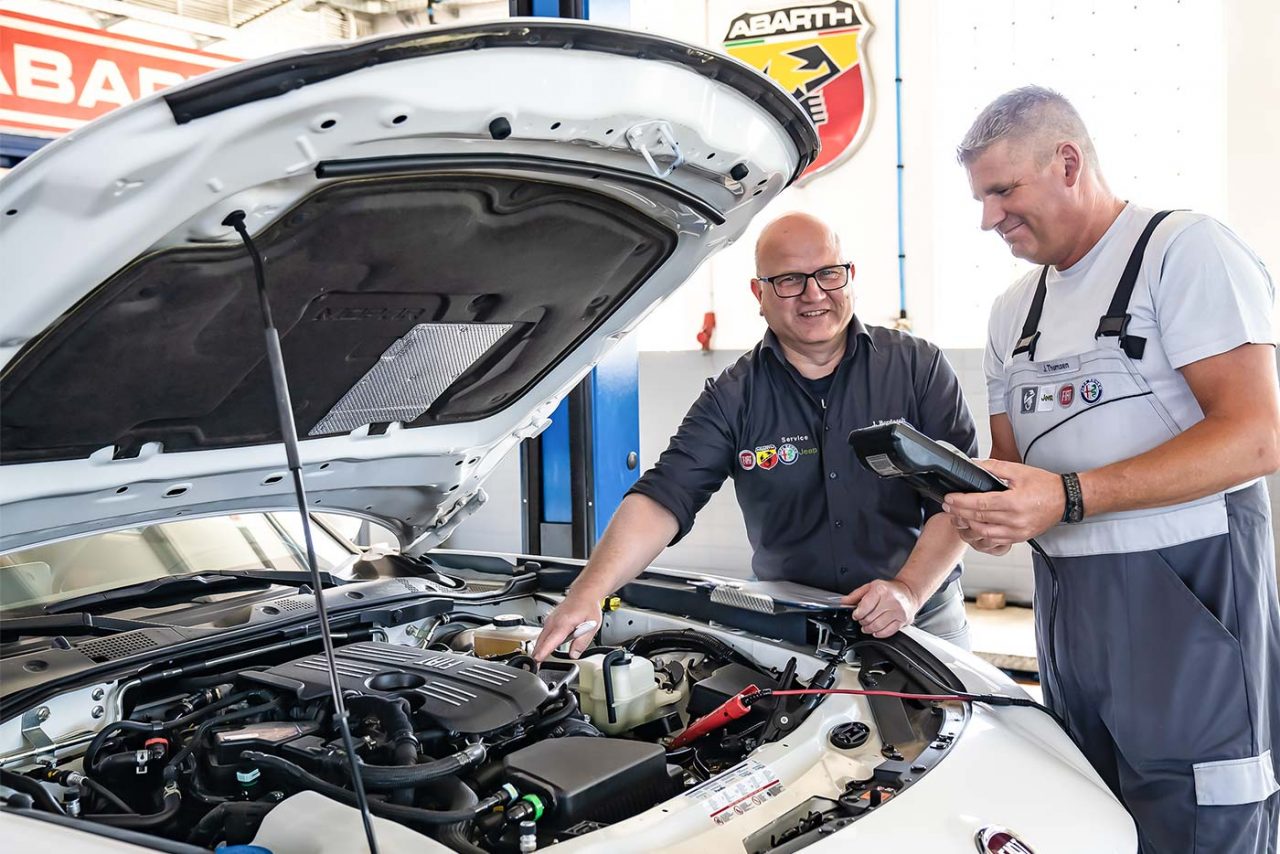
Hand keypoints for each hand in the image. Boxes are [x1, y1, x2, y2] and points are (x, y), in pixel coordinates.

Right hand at [532, 590, 603, 661]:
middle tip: (535, 667)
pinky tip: (543, 649)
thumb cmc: (588, 607)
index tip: (537, 661)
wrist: (584, 593)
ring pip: (540, 638)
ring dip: (538, 649)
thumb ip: (582, 642)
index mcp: (564, 623)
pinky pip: (543, 634)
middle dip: (537, 654)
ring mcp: (550, 620)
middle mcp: (554, 621)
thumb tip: (574, 654)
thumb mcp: (592, 626)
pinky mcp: (549, 620)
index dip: (543, 652)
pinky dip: (541, 643)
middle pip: (541, 641)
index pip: (550, 641)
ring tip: (538, 661)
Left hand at [842, 579, 919, 638]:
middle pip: (870, 618)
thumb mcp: (870, 587)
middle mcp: (891, 600)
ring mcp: (898, 611)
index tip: (856, 615)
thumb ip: (856, 595)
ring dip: (869, 629)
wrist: (908, 592)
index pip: (864, 607)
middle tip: (861, 620)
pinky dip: (880, 634)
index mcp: (881, 590)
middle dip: (862, 621)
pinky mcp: (903, 620)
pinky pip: (888, 631)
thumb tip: (843, 602)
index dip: (857, 614)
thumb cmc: (888, 589)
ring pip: (878, 626)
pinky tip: (876, 631)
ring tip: (867, 627)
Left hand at [942, 459, 1064, 548]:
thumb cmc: (1045, 485)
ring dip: (967, 526)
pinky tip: (972, 528)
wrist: (1065, 500)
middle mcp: (1014, 520)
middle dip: (959, 512)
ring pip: (984, 533)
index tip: (949, 498)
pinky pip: (995, 540)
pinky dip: (981, 535)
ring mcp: (1017, 531)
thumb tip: (973, 464)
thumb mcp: (1018, 470)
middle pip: (978, 519)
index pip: (979, 504)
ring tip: (956, 517)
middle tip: (947, 506)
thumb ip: (994, 467)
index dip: (960, 501)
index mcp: (1013, 502)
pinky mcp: (1019, 538)